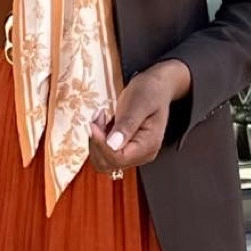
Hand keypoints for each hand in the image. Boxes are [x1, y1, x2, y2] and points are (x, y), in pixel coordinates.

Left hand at [87, 59, 191, 174]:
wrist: (156, 88)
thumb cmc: (151, 92)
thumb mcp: (139, 104)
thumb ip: (127, 125)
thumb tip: (112, 145)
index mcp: (148, 145)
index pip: (118, 158)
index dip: (101, 144)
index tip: (94, 125)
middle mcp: (142, 155)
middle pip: (109, 163)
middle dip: (97, 142)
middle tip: (98, 118)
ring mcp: (133, 154)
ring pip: (103, 161)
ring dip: (96, 141)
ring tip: (100, 119)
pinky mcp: (125, 149)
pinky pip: (104, 154)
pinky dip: (98, 140)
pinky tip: (102, 124)